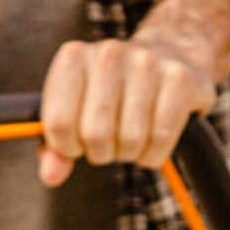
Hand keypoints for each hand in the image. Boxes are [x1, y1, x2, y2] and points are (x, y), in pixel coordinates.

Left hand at [37, 33, 217, 186]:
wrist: (170, 55)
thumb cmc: (113, 93)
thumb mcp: (76, 113)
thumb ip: (56, 147)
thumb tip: (51, 176)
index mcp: (74, 57)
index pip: (59, 123)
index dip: (67, 148)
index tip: (77, 144)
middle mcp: (109, 53)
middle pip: (95, 134)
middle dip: (101, 153)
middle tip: (108, 144)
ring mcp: (146, 63)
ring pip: (131, 139)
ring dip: (130, 153)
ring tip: (131, 138)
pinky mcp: (178, 78)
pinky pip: (162, 138)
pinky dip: (154, 154)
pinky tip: (152, 141)